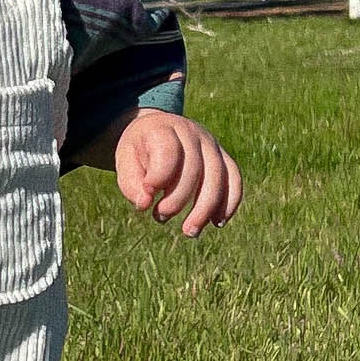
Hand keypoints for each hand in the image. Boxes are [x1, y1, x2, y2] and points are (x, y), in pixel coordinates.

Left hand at [112, 110, 241, 236]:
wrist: (157, 129)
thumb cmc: (139, 151)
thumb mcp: (125, 162)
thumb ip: (131, 183)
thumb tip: (145, 203)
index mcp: (163, 129)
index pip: (168, 151)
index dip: (159, 177)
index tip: (147, 193)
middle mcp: (191, 132)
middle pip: (194, 168)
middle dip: (178, 200)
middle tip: (160, 217)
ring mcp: (211, 144)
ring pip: (218, 176)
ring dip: (206, 209)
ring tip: (190, 232)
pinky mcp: (223, 157)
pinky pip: (234, 179)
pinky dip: (229, 202)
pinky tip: (217, 222)